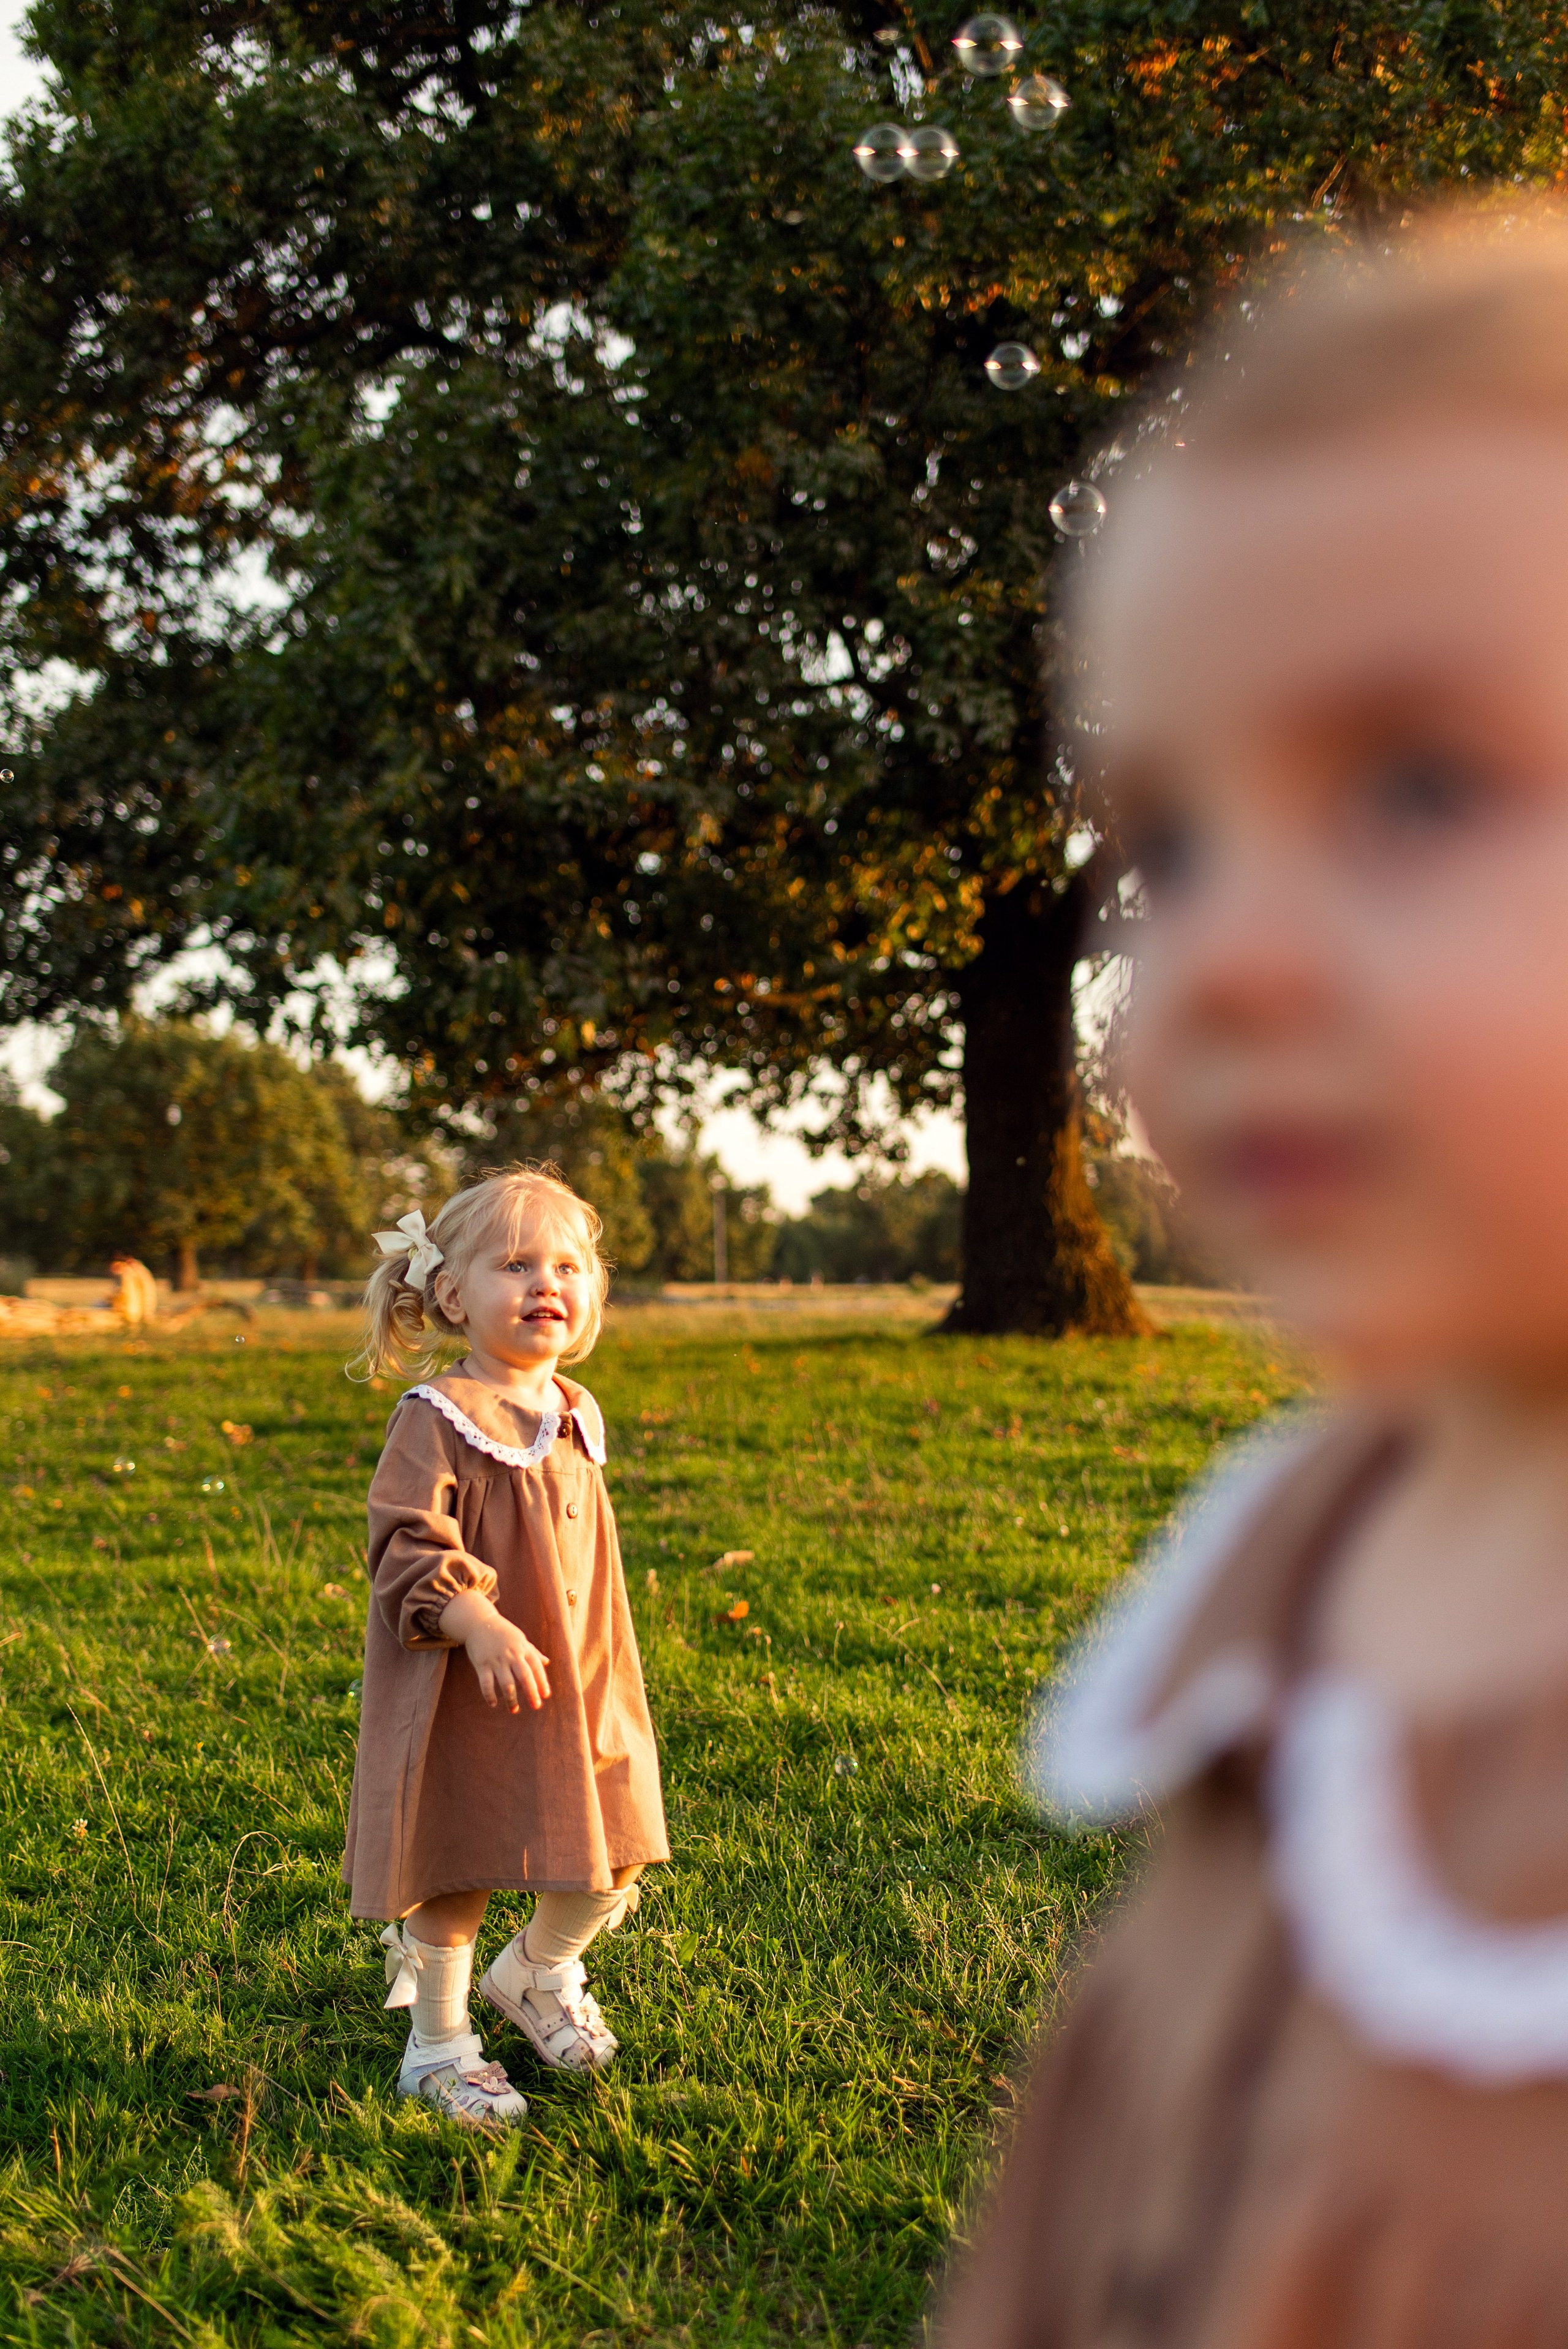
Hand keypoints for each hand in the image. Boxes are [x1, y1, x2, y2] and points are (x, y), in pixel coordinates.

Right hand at [439, 1590, 551, 1712]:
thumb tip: (547, 1662)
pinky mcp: (482, 1663)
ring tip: (514, 1710)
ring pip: (506, 1683)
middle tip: (536, 1706)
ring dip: (511, 1698)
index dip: (542, 1681)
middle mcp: (511, 1654)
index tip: (545, 1695)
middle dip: (531, 1692)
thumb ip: (533, 1652)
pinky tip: (493, 1704)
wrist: (479, 1622)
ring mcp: (496, 1659)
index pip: (536, 1666)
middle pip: (524, 1676)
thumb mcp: (520, 1639)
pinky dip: (489, 1694)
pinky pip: (486, 1682)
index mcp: (522, 1648)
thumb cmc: (503, 1632)